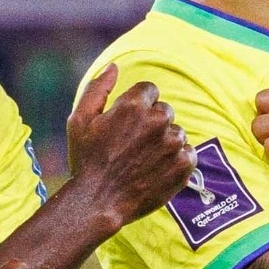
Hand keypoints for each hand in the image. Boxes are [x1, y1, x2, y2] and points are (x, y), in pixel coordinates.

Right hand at [65, 64, 194, 220]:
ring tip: (143, 159)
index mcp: (133, 105)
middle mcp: (158, 121)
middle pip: (165, 111)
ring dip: (164, 142)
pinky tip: (157, 169)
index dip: (138, 105)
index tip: (128, 123)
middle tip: (133, 144)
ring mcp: (174, 144)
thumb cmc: (86, 160)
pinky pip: (188, 153)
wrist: (99, 202)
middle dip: (151, 123)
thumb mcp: (79, 120)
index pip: (149, 90)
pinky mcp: (185, 165)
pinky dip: (176, 160)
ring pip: (176, 132)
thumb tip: (114, 67)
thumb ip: (97, 88)